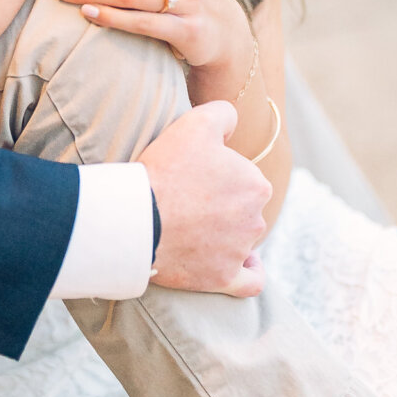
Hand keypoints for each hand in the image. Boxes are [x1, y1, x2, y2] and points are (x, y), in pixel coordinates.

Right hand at [138, 99, 269, 297]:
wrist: (139, 218)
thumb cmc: (166, 168)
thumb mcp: (196, 123)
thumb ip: (224, 114)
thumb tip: (233, 120)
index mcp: (256, 185)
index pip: (244, 179)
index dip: (220, 176)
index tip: (196, 176)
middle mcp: (256, 220)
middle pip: (244, 210)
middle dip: (225, 205)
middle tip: (190, 201)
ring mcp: (239, 252)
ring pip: (242, 241)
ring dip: (226, 234)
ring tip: (195, 228)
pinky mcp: (222, 278)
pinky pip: (250, 282)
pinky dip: (250, 273)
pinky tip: (243, 266)